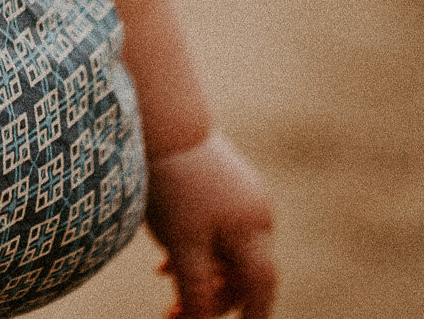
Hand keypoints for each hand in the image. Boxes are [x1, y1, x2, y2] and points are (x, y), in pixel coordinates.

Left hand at [144, 130, 276, 317]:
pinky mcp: (224, 180)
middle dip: (212, 296)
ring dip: (201, 271)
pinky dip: (197, 246)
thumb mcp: (182, 246)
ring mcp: (244, 193)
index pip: (261, 288)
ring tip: (162, 277)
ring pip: (227, 249)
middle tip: (171, 312)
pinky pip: (217, 226)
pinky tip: (165, 254)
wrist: (162, 123)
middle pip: (243, 271)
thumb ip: (196, 288)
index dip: (254, 316)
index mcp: (254, 230)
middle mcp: (258, 212)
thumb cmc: (173, 187)